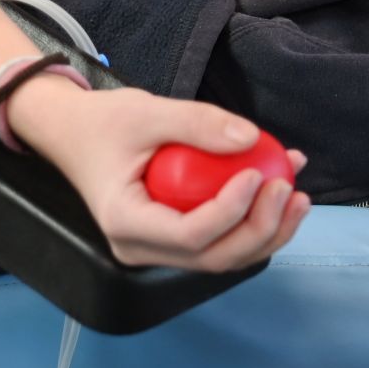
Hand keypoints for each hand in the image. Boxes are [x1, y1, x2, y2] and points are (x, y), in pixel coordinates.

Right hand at [8, 79, 308, 270]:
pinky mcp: (170, 239)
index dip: (231, 211)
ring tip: (297, 195)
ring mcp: (155, 249)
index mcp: (125, 223)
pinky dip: (249, 221)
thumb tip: (253, 138)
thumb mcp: (144, 111)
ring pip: (222, 256)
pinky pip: (217, 241)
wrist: (71, 132)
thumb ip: (196, 122)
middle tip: (289, 186)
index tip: (259, 173)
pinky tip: (276, 191)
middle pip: (214, 256)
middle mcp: (140, 248)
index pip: (189, 234)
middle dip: (261, 227)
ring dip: (265, 230)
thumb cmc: (101, 122)